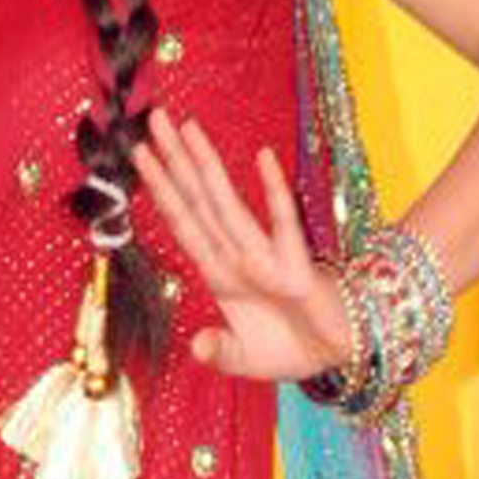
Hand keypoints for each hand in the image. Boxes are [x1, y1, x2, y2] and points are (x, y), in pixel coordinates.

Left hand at [139, 108, 355, 385]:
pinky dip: (274, 192)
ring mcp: (265, 258)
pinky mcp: (297, 265)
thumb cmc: (290, 349)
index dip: (162, 191)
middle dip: (175, 161)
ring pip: (226, 205)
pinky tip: (263, 158)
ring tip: (185, 128)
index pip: (184, 223)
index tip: (141, 155)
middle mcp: (237, 257)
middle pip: (198, 202)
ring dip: (206, 166)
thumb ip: (219, 351)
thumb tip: (198, 344)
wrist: (338, 356)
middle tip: (153, 119)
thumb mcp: (244, 359)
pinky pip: (284, 224)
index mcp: (220, 274)